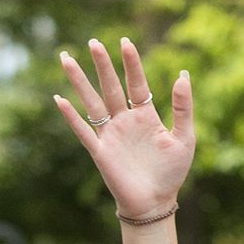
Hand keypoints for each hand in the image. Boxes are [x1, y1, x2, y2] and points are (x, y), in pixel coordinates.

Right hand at [54, 38, 191, 217]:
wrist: (156, 202)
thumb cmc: (171, 172)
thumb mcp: (184, 138)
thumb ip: (183, 108)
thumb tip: (183, 75)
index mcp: (146, 116)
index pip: (137, 84)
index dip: (131, 64)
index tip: (125, 42)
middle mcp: (125, 121)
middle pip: (111, 87)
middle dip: (102, 65)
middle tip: (93, 42)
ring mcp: (110, 134)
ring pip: (92, 102)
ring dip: (79, 81)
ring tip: (66, 58)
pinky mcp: (99, 150)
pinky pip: (83, 130)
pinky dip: (71, 116)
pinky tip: (59, 99)